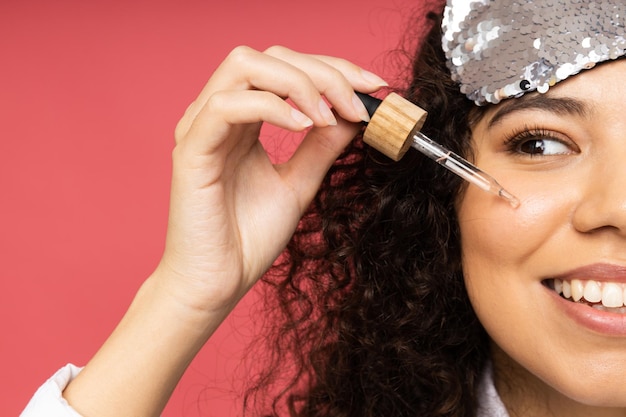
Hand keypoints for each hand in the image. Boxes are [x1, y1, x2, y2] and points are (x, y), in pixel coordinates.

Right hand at [154, 45, 387, 315]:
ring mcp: (200, 128)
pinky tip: (302, 128)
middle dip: (323, 72)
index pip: (287, 68)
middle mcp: (218, 114)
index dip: (333, 68)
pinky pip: (226, 106)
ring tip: (330, 116)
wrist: (217, 284)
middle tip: (358, 105)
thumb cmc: (248, 238)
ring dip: (299, 83)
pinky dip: (271, 108)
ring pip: (245, 66)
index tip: (374, 88)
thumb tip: (354, 115)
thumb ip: (322, 146)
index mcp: (243, 120)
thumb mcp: (299, 184)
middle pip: (269, 56)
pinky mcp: (190, 150)